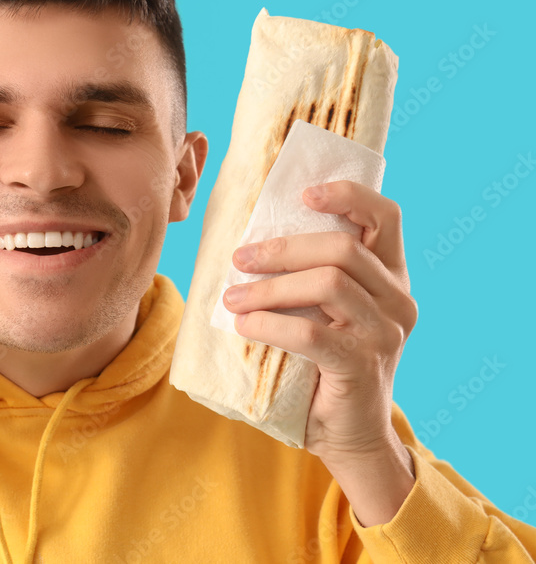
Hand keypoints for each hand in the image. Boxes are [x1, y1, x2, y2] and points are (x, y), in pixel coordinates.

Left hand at [221, 180, 418, 465]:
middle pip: (342, 247)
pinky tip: (244, 325)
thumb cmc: (327, 366)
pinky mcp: (361, 364)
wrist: (350, 436)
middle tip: (240, 259)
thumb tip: (254, 240)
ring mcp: (385, 333)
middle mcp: (397, 299)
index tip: (304, 194)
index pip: (386, 216)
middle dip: (282, 249)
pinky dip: (269, 324)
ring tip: (232, 298)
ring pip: (326, 284)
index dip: (348, 195)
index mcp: (391, 277)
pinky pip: (310, 332)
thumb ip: (315, 276)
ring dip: (269, 288)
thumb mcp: (329, 313)